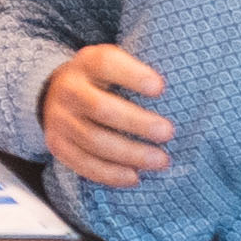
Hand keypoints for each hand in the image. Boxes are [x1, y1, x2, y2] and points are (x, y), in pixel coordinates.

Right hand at [37, 44, 175, 188]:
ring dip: (130, 153)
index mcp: (86, 64)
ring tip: (161, 160)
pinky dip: (109, 174)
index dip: (132, 75)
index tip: (161, 88)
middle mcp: (68, 89)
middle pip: (100, 108)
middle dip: (137, 123)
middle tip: (168, 132)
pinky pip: (82, 163)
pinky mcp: (56, 144)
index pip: (105, 64)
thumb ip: (139, 72)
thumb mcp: (115, 64)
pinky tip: (134, 177)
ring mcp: (58, 118)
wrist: (55, 94)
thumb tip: (185, 90)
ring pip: (93, 140)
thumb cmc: (103, 81)